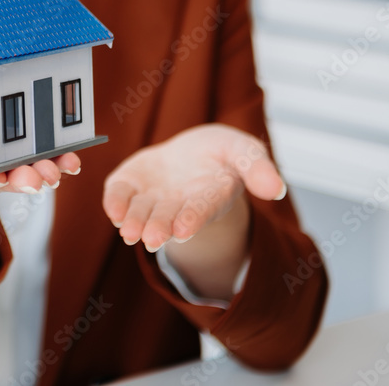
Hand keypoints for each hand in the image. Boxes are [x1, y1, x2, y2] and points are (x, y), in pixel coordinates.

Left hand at [102, 124, 285, 297]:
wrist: (191, 153)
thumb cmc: (220, 154)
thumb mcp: (243, 150)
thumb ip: (257, 167)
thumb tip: (276, 189)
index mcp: (210, 197)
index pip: (202, 210)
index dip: (193, 219)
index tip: (184, 231)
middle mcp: (179, 204)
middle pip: (169, 218)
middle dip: (160, 227)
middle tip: (151, 238)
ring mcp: (152, 197)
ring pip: (142, 213)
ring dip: (136, 223)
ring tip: (130, 233)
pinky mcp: (129, 185)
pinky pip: (119, 196)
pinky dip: (114, 203)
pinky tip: (112, 211)